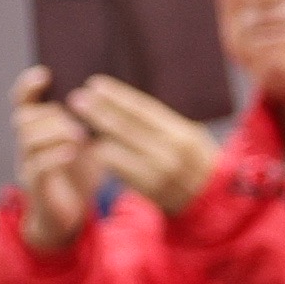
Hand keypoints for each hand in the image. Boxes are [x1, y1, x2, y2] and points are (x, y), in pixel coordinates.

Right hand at [7, 67, 105, 251]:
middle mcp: (27, 145)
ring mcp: (28, 165)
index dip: (28, 85)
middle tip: (75, 121)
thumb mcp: (84, 142)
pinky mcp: (35, 185)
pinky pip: (37, 166)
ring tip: (78, 136)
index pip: (22, 101)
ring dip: (54, 133)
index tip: (44, 74)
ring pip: (28, 140)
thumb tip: (104, 95)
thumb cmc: (76, 175)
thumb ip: (85, 121)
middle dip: (49, 114)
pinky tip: (71, 153)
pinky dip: (55, 156)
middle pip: (23, 118)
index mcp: (38, 129)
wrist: (67, 216)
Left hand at [63, 76, 220, 215]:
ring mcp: (157, 172)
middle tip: (76, 98)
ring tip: (75, 120)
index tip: (95, 84)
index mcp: (181, 132)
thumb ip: (162, 120)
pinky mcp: (146, 189)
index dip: (117, 95)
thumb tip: (125, 99)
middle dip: (98, 111)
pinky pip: (117, 169)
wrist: (209, 199)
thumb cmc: (195, 159)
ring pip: (117, 148)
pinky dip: (102, 155)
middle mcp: (169, 151)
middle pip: (126, 126)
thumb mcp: (189, 134)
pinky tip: (90, 144)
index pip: (143, 108)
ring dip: (95, 134)